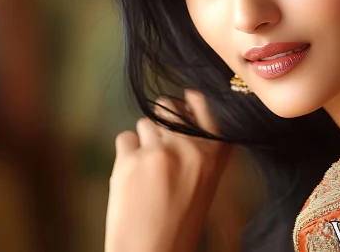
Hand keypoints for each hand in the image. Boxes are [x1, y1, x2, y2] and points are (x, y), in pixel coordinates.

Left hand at [105, 88, 231, 251]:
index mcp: (215, 152)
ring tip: (147, 170)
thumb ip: (198, 147)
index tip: (181, 105)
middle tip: (159, 148)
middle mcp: (190, 147)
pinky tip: (132, 176)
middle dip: (160, 122)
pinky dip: (125, 153)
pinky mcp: (130, 160)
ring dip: (143, 141)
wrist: (154, 251)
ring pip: (145, 123)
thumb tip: (181, 109)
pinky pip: (124, 138)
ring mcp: (159, 151)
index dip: (187, 102)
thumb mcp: (204, 180)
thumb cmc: (179, 219)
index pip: (202, 103)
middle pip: (168, 107)